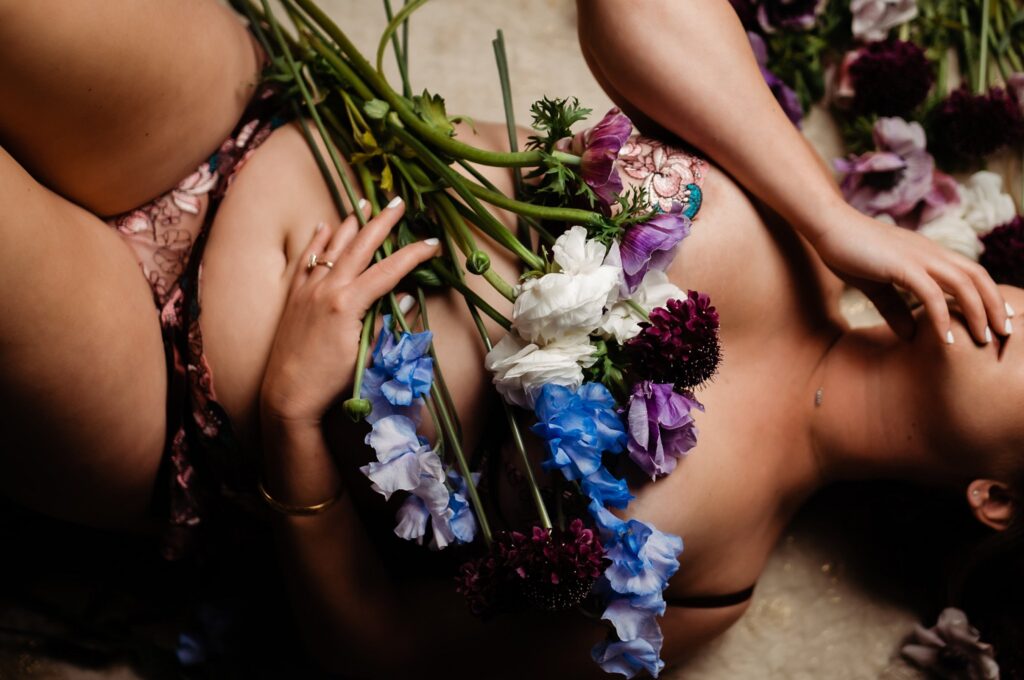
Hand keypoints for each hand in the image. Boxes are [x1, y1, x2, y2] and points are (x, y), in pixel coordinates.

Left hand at [260, 198, 439, 426]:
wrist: (288, 394)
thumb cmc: (331, 382)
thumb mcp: (367, 355)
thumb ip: (387, 322)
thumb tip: (406, 298)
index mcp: (349, 303)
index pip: (390, 270)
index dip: (414, 255)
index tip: (434, 243)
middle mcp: (327, 289)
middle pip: (361, 246)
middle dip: (383, 222)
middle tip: (399, 203)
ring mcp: (308, 290)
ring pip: (332, 246)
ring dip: (351, 223)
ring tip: (363, 203)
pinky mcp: (294, 297)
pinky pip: (306, 260)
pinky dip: (316, 241)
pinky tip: (323, 226)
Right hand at [811, 206, 1009, 344]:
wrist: (828, 226)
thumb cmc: (848, 251)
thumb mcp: (875, 286)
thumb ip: (893, 309)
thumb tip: (910, 336)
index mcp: (927, 254)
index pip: (970, 272)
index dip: (988, 295)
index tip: (997, 320)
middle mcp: (931, 252)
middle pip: (977, 277)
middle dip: (994, 306)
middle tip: (1003, 335)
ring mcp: (919, 257)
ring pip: (963, 284)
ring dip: (978, 313)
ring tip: (984, 339)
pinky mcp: (902, 265)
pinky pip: (931, 294)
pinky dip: (942, 317)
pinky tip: (944, 338)